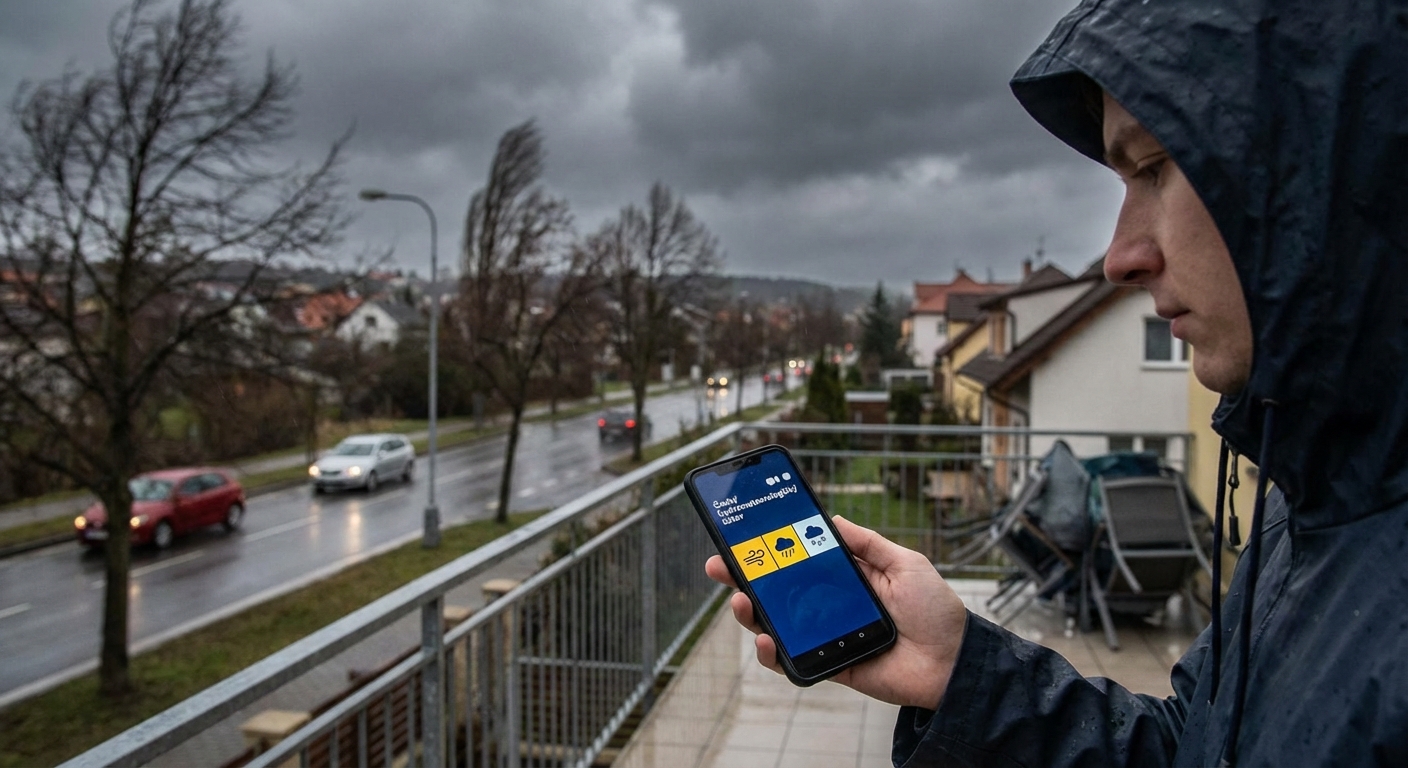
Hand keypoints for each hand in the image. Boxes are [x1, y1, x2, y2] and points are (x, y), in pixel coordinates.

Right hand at [705, 516, 967, 709]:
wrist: (954, 661)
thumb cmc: (936, 610)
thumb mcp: (906, 563)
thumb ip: (868, 543)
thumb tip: (832, 519)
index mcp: (844, 578)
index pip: (797, 560)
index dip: (769, 549)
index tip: (741, 535)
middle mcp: (828, 605)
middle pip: (775, 591)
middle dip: (742, 577)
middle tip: (720, 566)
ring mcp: (825, 635)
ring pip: (774, 625)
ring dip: (749, 613)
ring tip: (741, 600)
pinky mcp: (828, 665)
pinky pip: (791, 661)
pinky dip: (771, 653)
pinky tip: (765, 640)